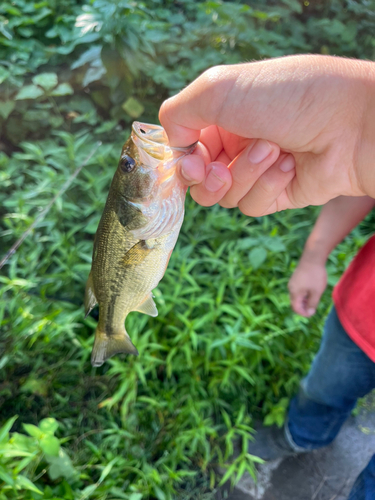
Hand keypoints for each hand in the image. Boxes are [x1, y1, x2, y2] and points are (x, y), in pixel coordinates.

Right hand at [159, 55, 374, 215]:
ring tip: (274, 150)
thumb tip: (171, 145)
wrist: (352, 122)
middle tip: (220, 169)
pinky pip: (252, 205)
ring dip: (245, 174)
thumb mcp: (221, 88)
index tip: (191, 162)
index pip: (184, 148)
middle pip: (199, 180)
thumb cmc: (289, 96)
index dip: (181, 161)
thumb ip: (178, 113)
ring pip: (224, 196)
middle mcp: (237, 142)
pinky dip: (267, 186)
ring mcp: (257, 170)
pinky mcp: (277, 194)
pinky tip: (290, 166)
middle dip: (207, 178)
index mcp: (222, 114)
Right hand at [288, 256, 326, 316]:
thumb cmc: (315, 276)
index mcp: (294, 293)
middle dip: (303, 307)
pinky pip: (297, 290)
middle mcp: (291, 288)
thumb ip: (312, 304)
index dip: (303, 313)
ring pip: (296, 296)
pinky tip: (312, 291)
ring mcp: (292, 282)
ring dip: (304, 300)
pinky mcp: (295, 278)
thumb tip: (309, 313)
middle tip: (314, 308)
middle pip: (295, 302)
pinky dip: (303, 294)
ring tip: (314, 299)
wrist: (312, 258)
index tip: (312, 314)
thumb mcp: (316, 292)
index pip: (296, 308)